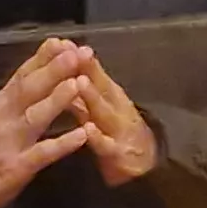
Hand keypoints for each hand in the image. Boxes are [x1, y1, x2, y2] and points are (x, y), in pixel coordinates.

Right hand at [0, 40, 96, 207]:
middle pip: (30, 89)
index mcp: (0, 103)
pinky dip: (62, 144)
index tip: (63, 40)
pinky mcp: (17, 166)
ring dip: (58, 99)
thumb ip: (17, 97)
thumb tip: (42, 70)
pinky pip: (42, 153)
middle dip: (55, 69)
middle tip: (77, 53)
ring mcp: (10, 141)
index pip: (23, 74)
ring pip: (36, 116)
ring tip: (79, 84)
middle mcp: (4, 116)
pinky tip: (81, 135)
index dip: (43, 57)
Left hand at [67, 46, 158, 186]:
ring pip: (103, 111)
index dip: (78, 57)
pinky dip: (97, 137)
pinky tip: (87, 130)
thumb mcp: (101, 107)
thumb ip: (84, 89)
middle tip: (70, 52)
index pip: (93, 72)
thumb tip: (62, 65)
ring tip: (79, 82)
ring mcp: (118, 129)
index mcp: (109, 94)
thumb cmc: (117, 132)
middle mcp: (115, 106)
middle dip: (85, 68)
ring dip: (92, 96)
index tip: (61, 41)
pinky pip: (107, 145)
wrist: (146, 166)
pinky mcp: (119, 154)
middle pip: (99, 85)